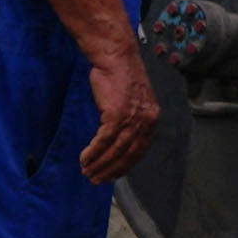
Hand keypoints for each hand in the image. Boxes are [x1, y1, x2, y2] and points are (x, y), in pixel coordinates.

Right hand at [75, 38, 164, 185]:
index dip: (125, 166)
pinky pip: (104, 140)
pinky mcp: (117, 114)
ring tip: (87, 171)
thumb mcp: (132, 101)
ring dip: (99, 163)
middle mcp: (146, 120)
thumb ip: (130, 120)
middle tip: (96, 179)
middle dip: (111, 170)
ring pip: (116, 150)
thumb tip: (118, 141)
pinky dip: (94, 152)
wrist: (116, 57)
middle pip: (129, 154)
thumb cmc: (119, 77)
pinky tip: (84, 158)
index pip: (140, 151)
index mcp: (152, 118)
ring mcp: (133, 117)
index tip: (112, 176)